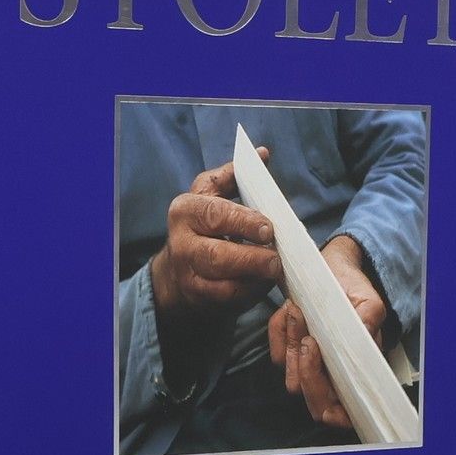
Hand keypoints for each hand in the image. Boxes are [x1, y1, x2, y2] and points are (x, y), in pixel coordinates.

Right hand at [149, 151, 281, 313]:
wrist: (179, 268)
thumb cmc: (205, 224)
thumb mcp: (211, 194)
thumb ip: (234, 175)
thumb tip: (263, 155)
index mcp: (185, 211)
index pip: (215, 214)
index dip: (244, 222)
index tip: (269, 228)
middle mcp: (181, 244)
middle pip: (217, 255)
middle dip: (251, 257)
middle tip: (276, 258)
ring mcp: (188, 274)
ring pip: (223, 282)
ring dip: (254, 278)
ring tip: (274, 269)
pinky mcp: (199, 297)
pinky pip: (228, 299)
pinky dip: (251, 292)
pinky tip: (264, 282)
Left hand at [266, 234, 386, 430]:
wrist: (332, 266)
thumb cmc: (353, 287)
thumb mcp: (368, 302)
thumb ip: (367, 322)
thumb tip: (363, 341)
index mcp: (356, 370)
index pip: (343, 411)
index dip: (333, 410)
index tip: (325, 385)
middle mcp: (332, 374)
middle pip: (314, 400)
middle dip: (309, 373)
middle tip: (310, 340)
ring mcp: (308, 363)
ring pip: (291, 376)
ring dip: (293, 343)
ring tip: (300, 312)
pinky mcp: (288, 347)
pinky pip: (276, 351)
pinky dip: (279, 329)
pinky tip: (291, 310)